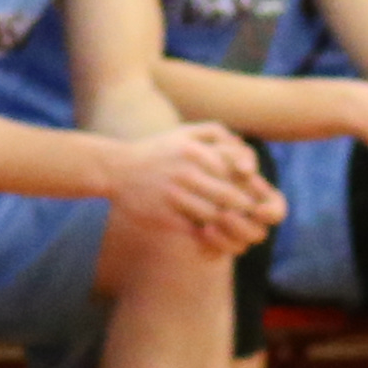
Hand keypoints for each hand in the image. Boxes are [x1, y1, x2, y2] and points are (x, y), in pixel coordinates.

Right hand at [109, 124, 284, 253]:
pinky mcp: (163, 216)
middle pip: (231, 197)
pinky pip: (195, 231)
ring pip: (215, 216)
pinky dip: (208, 235)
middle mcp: (185, 172)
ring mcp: (173, 196)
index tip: (253, 193)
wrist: (115, 169)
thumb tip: (243, 151)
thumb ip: (216, 133)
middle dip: (244, 209)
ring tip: (230, 224)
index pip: (237, 173)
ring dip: (226, 223)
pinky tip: (208, 231)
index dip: (250, 186)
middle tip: (248, 215)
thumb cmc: (156, 151)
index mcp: (194, 151)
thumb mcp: (183, 132)